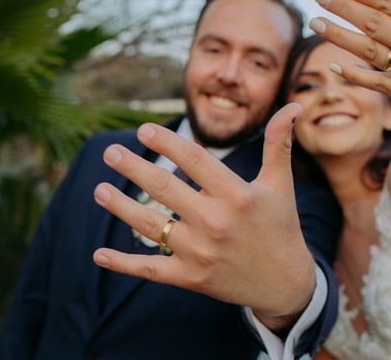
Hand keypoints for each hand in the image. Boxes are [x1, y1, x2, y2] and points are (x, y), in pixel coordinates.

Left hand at [92, 103, 315, 328]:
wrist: (284, 283)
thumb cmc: (281, 226)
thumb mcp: (280, 184)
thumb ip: (279, 144)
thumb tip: (292, 107)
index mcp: (237, 195)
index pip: (194, 160)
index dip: (166, 142)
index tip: (143, 130)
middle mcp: (216, 222)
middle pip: (164, 188)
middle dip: (133, 168)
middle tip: (110, 153)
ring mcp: (201, 252)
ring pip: (151, 226)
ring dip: (120, 207)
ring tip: (98, 191)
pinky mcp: (191, 277)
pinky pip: (151, 270)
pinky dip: (123, 264)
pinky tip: (99, 254)